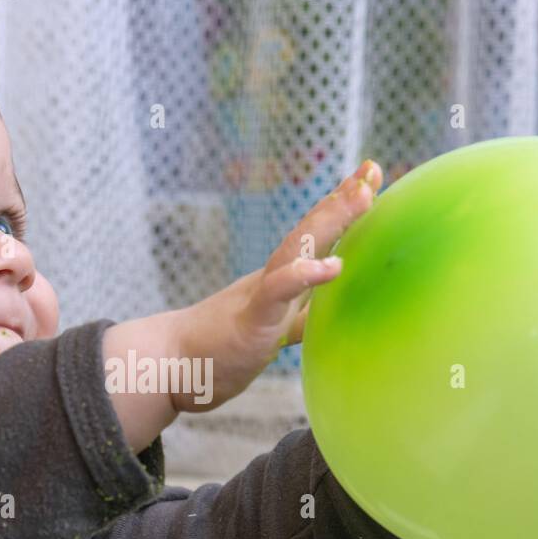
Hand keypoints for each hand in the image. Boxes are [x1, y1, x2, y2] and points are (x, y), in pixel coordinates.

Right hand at [171, 158, 381, 412]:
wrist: (165, 366)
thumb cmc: (213, 352)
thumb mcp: (266, 335)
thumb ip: (296, 323)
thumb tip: (324, 318)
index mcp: (277, 283)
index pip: (312, 239)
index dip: (340, 208)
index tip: (368, 179)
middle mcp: (269, 280)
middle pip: (309, 233)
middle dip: (342, 201)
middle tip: (372, 172)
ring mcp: (258, 296)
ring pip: (296, 249)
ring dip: (329, 221)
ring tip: (361, 197)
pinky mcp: (249, 320)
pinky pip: (277, 293)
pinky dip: (303, 276)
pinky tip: (332, 266)